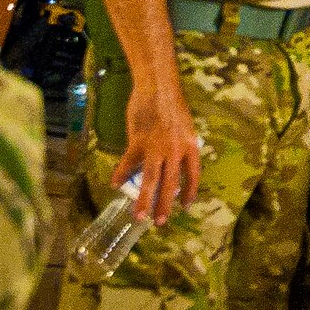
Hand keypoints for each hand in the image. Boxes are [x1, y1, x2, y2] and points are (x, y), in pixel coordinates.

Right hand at [113, 88, 202, 224]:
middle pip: (171, 183)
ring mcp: (157, 147)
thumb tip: (174, 163)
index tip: (186, 206)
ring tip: (139, 216)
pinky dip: (121, 174)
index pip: (193, 175)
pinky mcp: (138, 142)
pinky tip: (115, 184)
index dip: (190, 192)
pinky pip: (129, 164)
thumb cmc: (171, 104)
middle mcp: (176, 150)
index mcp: (190, 146)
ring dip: (145, 200)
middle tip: (159, 222)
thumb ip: (181, 146)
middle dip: (164, 205)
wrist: (157, 86)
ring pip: (151, 180)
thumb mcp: (185, 127)